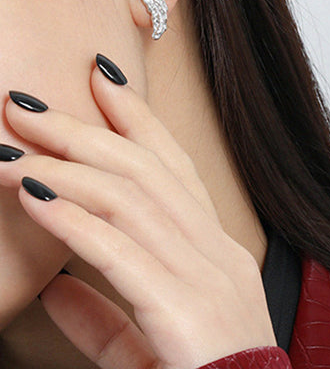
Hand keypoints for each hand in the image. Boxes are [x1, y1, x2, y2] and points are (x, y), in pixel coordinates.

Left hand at [0, 55, 276, 368]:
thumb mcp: (146, 345)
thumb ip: (102, 314)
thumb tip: (52, 287)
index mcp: (215, 251)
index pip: (174, 166)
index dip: (137, 118)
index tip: (100, 78)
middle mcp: (217, 251)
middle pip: (148, 171)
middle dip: (86, 130)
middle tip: (28, 104)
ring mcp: (207, 277)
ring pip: (133, 201)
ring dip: (66, 169)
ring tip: (12, 151)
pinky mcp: (185, 312)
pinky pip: (122, 253)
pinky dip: (75, 221)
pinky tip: (35, 198)